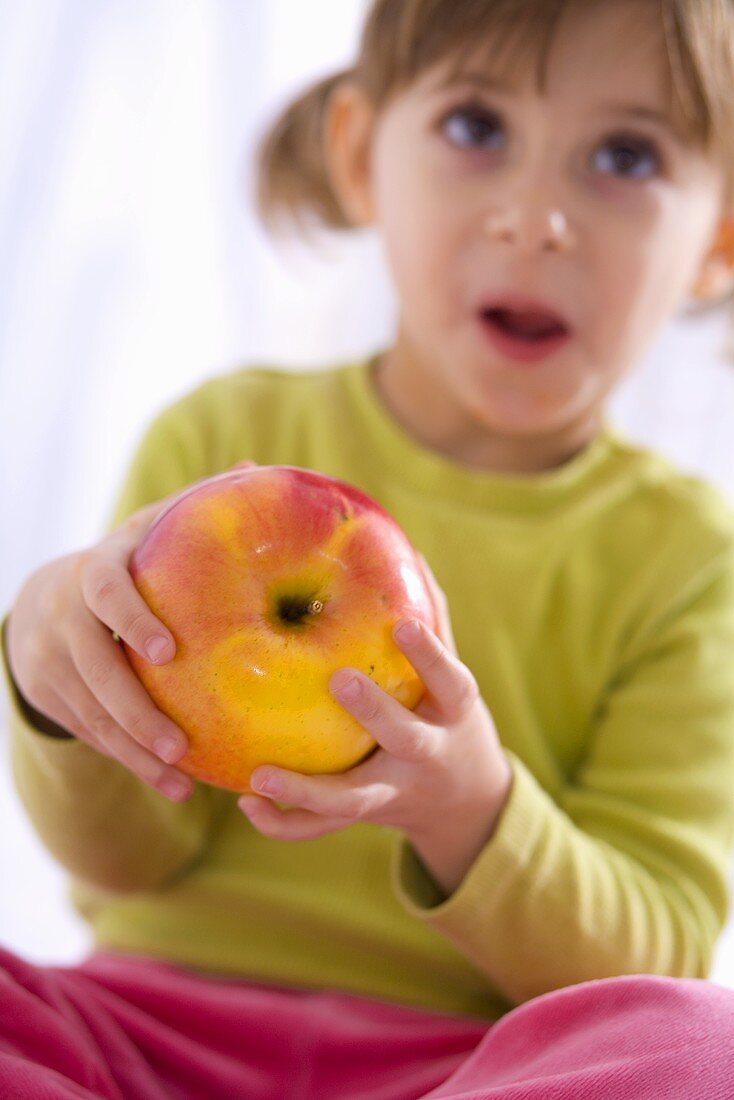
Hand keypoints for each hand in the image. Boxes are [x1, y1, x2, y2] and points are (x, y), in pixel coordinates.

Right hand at [5, 460, 257, 803]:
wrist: (46, 601)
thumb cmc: (128, 561)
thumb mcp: (151, 529)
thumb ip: (198, 505)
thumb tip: (258, 466)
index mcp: (97, 570)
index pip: (105, 591)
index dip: (131, 619)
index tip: (168, 650)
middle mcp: (66, 617)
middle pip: (93, 670)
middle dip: (134, 711)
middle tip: (180, 742)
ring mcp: (53, 662)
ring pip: (91, 715)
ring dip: (135, 752)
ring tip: (182, 782)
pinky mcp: (54, 698)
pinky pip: (92, 736)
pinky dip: (129, 761)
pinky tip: (172, 784)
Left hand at [239, 554, 512, 893]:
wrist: (465, 801)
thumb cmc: (446, 714)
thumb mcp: (450, 675)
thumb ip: (433, 616)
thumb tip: (407, 547)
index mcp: (453, 713)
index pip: (450, 682)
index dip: (430, 654)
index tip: (403, 624)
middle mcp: (427, 755)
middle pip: (406, 739)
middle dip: (376, 712)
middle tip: (339, 680)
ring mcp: (396, 793)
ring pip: (354, 801)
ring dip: (307, 791)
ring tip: (259, 776)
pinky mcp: (366, 817)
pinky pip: (323, 829)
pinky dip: (285, 823)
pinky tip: (247, 804)